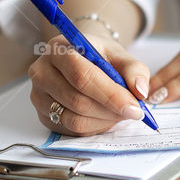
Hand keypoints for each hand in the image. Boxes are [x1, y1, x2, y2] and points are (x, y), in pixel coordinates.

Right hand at [27, 34, 150, 135]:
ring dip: (104, 121)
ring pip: (74, 120)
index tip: (135, 108)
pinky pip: (70, 130)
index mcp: (58, 49)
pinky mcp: (42, 114)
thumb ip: (134, 70)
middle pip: (78, 101)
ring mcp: (38, 95)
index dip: (110, 95)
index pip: (82, 76)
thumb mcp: (120, 55)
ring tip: (119, 113)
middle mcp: (42, 72)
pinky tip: (104, 116)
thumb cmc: (99, 55)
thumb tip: (140, 91)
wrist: (81, 56)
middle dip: (111, 111)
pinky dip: (94, 127)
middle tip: (133, 112)